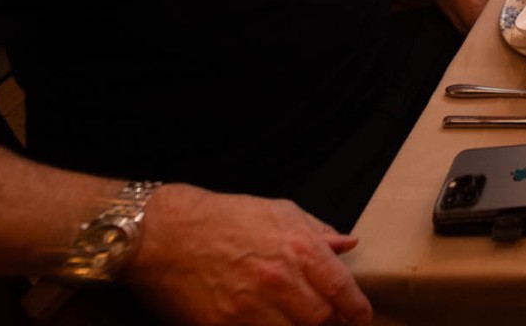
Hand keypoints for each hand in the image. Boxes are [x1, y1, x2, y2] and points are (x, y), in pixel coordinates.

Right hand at [124, 184, 370, 325]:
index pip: (342, 290)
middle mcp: (281, 280)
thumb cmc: (225, 218)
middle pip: (322, 319)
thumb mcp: (280, 212)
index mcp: (300, 249)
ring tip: (296, 321)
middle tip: (329, 322)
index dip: (356, 310)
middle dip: (330, 323)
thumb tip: (347, 244)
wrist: (166, 233)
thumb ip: (318, 232)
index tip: (359, 317)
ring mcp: (251, 307)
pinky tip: (268, 324)